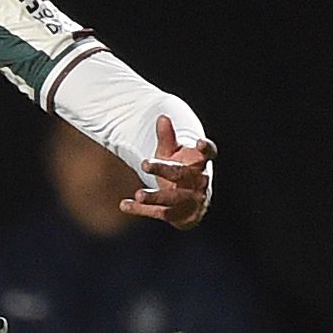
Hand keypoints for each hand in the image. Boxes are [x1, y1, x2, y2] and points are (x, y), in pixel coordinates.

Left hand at [120, 115, 212, 229]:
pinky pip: (160, 213)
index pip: (208, 153)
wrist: (189, 200)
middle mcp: (199, 182)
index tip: (199, 141)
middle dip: (164, 170)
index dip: (206, 148)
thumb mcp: (172, 152)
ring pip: (173, 199)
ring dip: (155, 197)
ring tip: (138, 194)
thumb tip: (162, 117)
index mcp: (200, 163)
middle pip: (182, 174)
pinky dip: (141, 210)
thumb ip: (167, 137)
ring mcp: (191, 200)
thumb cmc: (180, 169)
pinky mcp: (180, 216)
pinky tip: (123, 205)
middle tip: (143, 163)